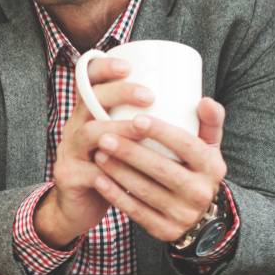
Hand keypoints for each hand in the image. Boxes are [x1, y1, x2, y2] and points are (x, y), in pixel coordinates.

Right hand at [34, 55, 155, 246]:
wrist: (81, 208)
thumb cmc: (119, 171)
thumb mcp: (137, 145)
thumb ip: (170, 126)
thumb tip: (205, 102)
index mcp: (91, 113)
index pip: (89, 80)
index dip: (103, 68)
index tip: (128, 66)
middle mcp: (75, 126)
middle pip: (89, 100)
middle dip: (118, 93)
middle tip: (149, 96)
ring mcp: (69, 150)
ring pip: (87, 133)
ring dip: (116, 129)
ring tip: (141, 128)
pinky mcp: (68, 177)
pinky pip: (86, 171)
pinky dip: (107, 171)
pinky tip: (125, 171)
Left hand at [88, 97, 227, 242]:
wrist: (202, 219)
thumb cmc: (197, 170)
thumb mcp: (210, 148)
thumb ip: (209, 121)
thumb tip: (203, 100)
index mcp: (213, 167)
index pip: (186, 145)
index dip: (161, 132)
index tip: (136, 119)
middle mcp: (201, 192)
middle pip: (161, 169)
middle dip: (130, 152)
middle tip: (104, 136)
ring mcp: (183, 214)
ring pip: (145, 190)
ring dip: (118, 171)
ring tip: (98, 153)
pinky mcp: (165, 230)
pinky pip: (136, 211)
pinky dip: (116, 195)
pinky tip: (99, 179)